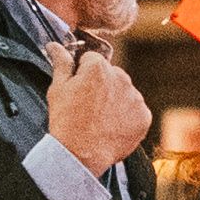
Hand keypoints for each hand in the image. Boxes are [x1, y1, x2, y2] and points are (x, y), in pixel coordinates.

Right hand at [44, 43, 149, 176]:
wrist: (80, 154)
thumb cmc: (66, 121)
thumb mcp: (57, 89)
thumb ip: (61, 63)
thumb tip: (55, 45)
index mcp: (98, 66)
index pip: (92, 60)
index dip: (82, 74)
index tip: (78, 90)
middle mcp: (121, 77)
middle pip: (111, 75)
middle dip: (102, 85)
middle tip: (88, 107)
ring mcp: (135, 97)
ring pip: (125, 92)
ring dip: (115, 101)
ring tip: (100, 119)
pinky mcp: (144, 116)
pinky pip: (136, 111)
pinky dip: (127, 118)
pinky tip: (112, 127)